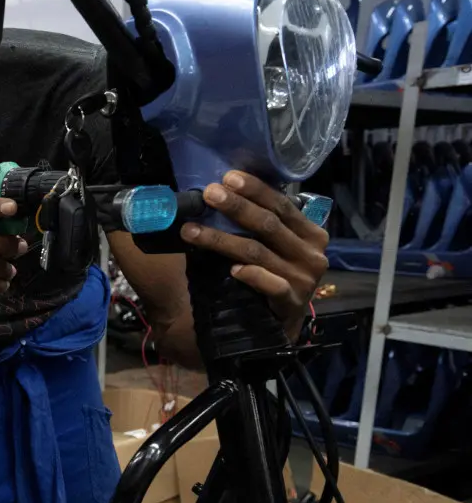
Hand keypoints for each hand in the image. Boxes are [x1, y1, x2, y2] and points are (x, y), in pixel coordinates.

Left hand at [180, 171, 329, 338]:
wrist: (282, 324)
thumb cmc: (275, 277)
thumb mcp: (276, 247)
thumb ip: (262, 225)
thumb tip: (223, 194)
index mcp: (311, 233)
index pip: (282, 205)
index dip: (255, 190)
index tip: (228, 177)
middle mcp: (312, 253)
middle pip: (269, 224)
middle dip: (236, 207)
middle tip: (208, 194)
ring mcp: (303, 278)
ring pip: (258, 252)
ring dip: (221, 240)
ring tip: (191, 230)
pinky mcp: (292, 301)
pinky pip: (270, 284)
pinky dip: (251, 275)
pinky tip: (231, 269)